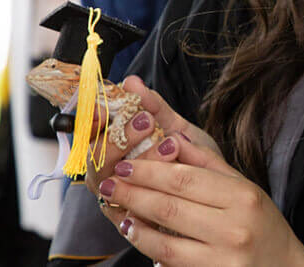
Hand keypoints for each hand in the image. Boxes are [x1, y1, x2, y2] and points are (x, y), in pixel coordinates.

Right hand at [86, 77, 221, 231]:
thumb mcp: (174, 126)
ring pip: (113, 182)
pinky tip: (173, 171)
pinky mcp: (131, 222)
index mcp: (110, 148)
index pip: (88, 133)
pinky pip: (133, 206)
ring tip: (169, 144)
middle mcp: (106, 174)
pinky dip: (154, 188)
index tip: (104, 107)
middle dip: (119, 137)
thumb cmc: (187, 156)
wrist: (215, 191)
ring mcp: (116, 199)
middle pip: (94, 158)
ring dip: (141, 160)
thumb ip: (153, 106)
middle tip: (146, 120)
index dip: (90, 120)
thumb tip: (131, 82)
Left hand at [98, 134, 303, 266]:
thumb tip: (172, 137)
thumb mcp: (244, 186)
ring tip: (118, 211)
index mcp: (242, 196)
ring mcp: (223, 258)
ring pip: (165, 241)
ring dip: (135, 225)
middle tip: (109, 184)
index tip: (126, 165)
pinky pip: (173, 263)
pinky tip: (138, 235)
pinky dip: (151, 249)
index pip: (185, 179)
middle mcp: (234, 227)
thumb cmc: (263, 223)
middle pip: (171, 207)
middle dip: (133, 194)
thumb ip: (208, 162)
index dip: (150, 172)